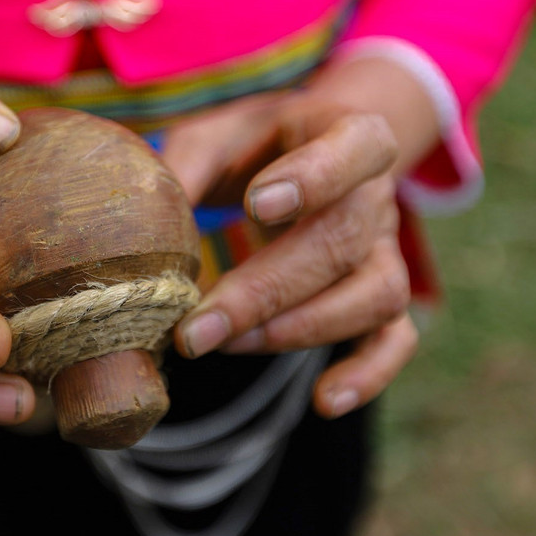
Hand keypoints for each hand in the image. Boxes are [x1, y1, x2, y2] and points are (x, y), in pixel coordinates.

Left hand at [162, 92, 419, 419]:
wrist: (306, 150)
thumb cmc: (252, 144)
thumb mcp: (215, 136)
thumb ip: (185, 169)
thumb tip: (141, 222)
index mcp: (347, 134)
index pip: (354, 149)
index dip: (314, 178)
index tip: (256, 205)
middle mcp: (377, 194)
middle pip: (341, 242)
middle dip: (266, 291)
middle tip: (196, 327)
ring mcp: (385, 248)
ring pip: (374, 294)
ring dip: (301, 329)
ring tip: (229, 346)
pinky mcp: (380, 293)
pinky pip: (393, 339)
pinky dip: (367, 373)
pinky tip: (325, 401)